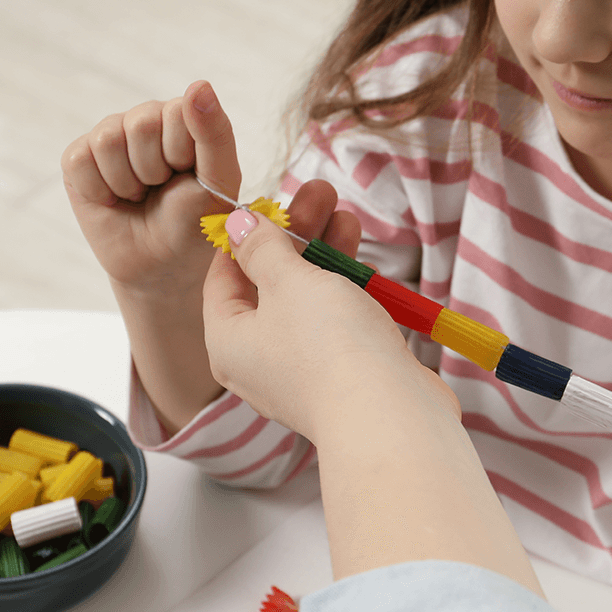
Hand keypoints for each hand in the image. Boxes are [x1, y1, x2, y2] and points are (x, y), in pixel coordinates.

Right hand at [62, 80, 241, 292]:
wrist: (162, 264)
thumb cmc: (196, 222)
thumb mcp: (219, 182)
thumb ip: (215, 134)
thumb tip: (199, 85)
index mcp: (185, 117)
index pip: (179, 111)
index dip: (183, 154)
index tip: (189, 177)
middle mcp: (146, 118)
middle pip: (140, 124)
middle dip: (154, 170)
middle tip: (162, 189)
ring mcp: (110, 135)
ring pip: (108, 140)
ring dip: (128, 182)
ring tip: (140, 195)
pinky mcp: (78, 158)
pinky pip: (80, 161)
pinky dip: (100, 191)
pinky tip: (114, 200)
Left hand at [202, 209, 458, 441]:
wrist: (388, 415)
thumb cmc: (328, 347)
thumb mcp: (288, 281)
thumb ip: (263, 249)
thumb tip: (237, 225)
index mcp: (228, 342)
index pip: (222, 278)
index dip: (245, 235)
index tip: (269, 202)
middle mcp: (259, 362)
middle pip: (270, 286)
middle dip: (298, 237)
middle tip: (319, 196)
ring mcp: (303, 372)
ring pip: (308, 302)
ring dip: (327, 257)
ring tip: (348, 216)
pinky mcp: (343, 377)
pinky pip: (336, 325)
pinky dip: (347, 293)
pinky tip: (364, 264)